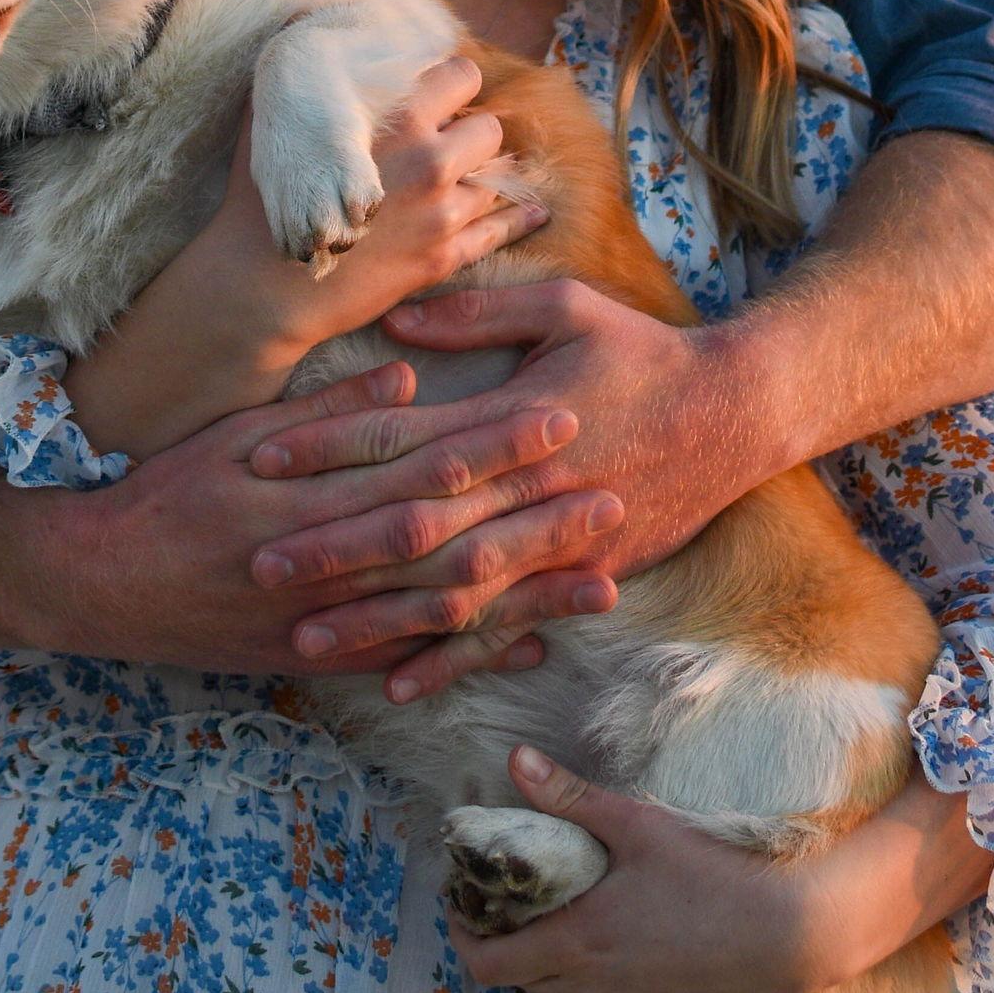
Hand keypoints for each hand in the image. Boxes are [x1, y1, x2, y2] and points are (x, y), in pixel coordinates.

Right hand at [10, 364, 624, 679]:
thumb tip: (409, 374)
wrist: (99, 584)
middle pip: (451, 538)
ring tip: (602, 583)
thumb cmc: (165, 493)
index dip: (495, 442)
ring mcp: (328, 618)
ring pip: (445, 608)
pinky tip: (530, 647)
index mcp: (313, 490)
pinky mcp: (322, 657)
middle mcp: (329, 560)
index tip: (560, 418)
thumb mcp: (236, 431)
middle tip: (612, 500)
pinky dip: (471, 656)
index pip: (422, 459)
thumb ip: (327, 409)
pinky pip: (411, 660)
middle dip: (534, 522)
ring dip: (526, 596)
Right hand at [63, 60, 533, 463]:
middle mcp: (431, 161)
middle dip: (470, 131)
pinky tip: (529, 213)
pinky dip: (516, 219)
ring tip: (469, 176)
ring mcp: (442, 213)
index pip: (462, 73)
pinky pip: (501, 230)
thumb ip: (301, 74)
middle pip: (489, 127)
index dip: (450, 84)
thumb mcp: (272, 118)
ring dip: (483, 175)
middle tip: (451, 140)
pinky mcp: (444, 257)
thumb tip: (300, 27)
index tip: (439, 97)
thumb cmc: (262, 197)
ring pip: (498, 178)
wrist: (263, 285)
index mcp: (399, 117)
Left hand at [245, 279, 776, 686]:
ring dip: (378, 616)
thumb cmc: (642, 351)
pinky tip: (398, 684)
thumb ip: (476, 315)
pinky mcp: (579, 578)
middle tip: (258, 565)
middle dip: (334, 548)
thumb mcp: (564, 308)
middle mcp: (527, 487)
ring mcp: (555, 541)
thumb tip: (395, 321)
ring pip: (451, 589)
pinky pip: (505, 628)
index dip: (330, 449)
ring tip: (304, 636)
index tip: (262, 460)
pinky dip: (452, 659)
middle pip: (414, 524)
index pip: (403, 435)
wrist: (734, 413)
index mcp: (512, 418)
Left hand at [445, 747, 993, 992]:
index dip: (464, 935)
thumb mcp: (637, 825)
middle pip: (520, 986)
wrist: (792, 931)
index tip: (465, 906)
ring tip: (556, 943)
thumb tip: (513, 758)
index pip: (487, 962)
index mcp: (576, 942)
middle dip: (506, 948)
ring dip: (545, 984)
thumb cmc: (711, 871)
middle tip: (514, 913)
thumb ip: (569, 796)